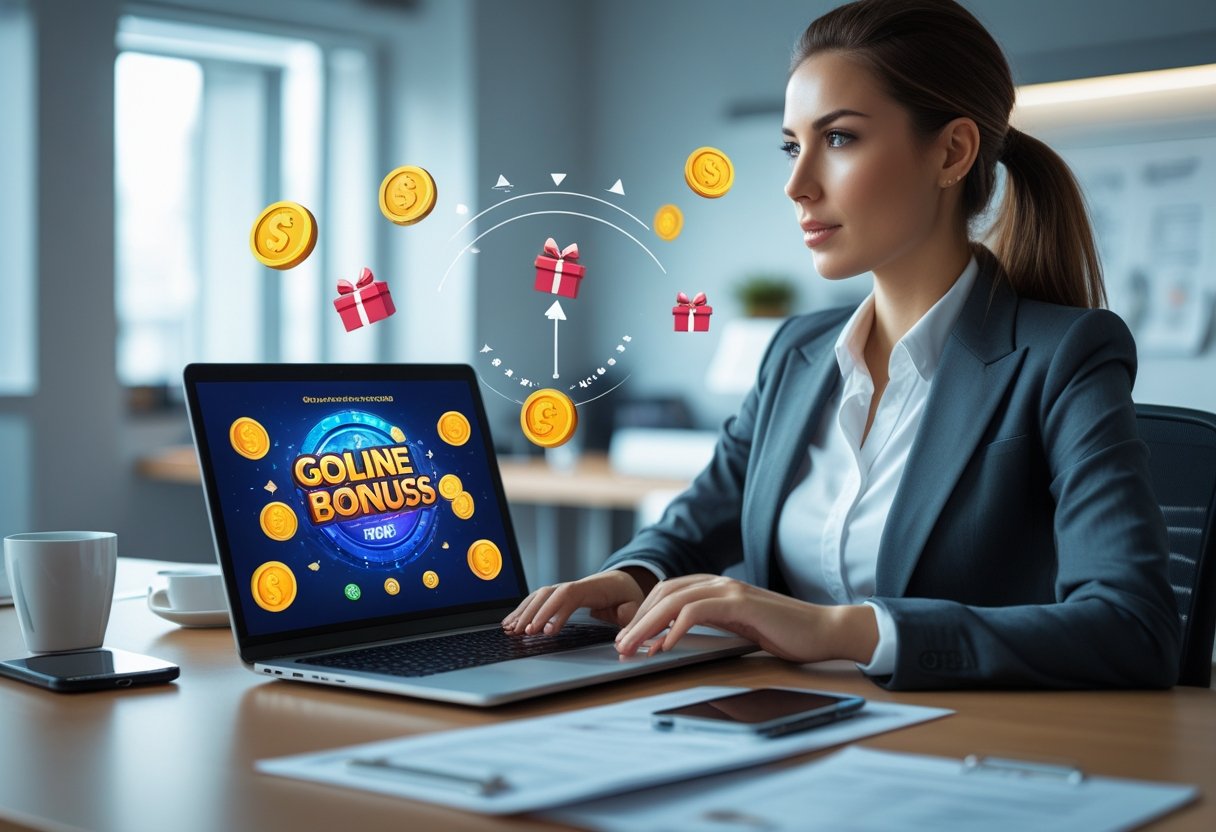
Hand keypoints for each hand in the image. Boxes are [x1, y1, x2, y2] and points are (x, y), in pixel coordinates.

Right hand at [502, 569, 646, 635]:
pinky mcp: (558, 596)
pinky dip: (523, 610)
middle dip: (534, 613)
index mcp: (593, 587)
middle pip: (549, 595)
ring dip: (524, 612)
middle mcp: (575, 586)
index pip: (570, 596)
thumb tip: (621, 618)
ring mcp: (564, 589)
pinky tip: (511, 622)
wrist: (621, 583)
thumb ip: (629, 613)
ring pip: (539, 596)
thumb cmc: (627, 596)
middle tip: (524, 633)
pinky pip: (537, 600)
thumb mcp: (636, 604)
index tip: (547, 631)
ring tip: (511, 630)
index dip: (556, 612)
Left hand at [613, 574, 878, 663]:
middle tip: (619, 647)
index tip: (626, 640)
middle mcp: (718, 582)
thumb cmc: (782, 634)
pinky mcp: (740, 602)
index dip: (642, 615)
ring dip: (648, 625)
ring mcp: (729, 590)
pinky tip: (665, 646)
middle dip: (636, 621)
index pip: (665, 593)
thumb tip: (665, 642)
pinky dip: (676, 627)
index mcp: (715, 587)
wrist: (822, 630)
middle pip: (663, 594)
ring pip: (674, 600)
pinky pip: (697, 610)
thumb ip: (704, 627)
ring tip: (633, 649)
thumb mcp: (735, 628)